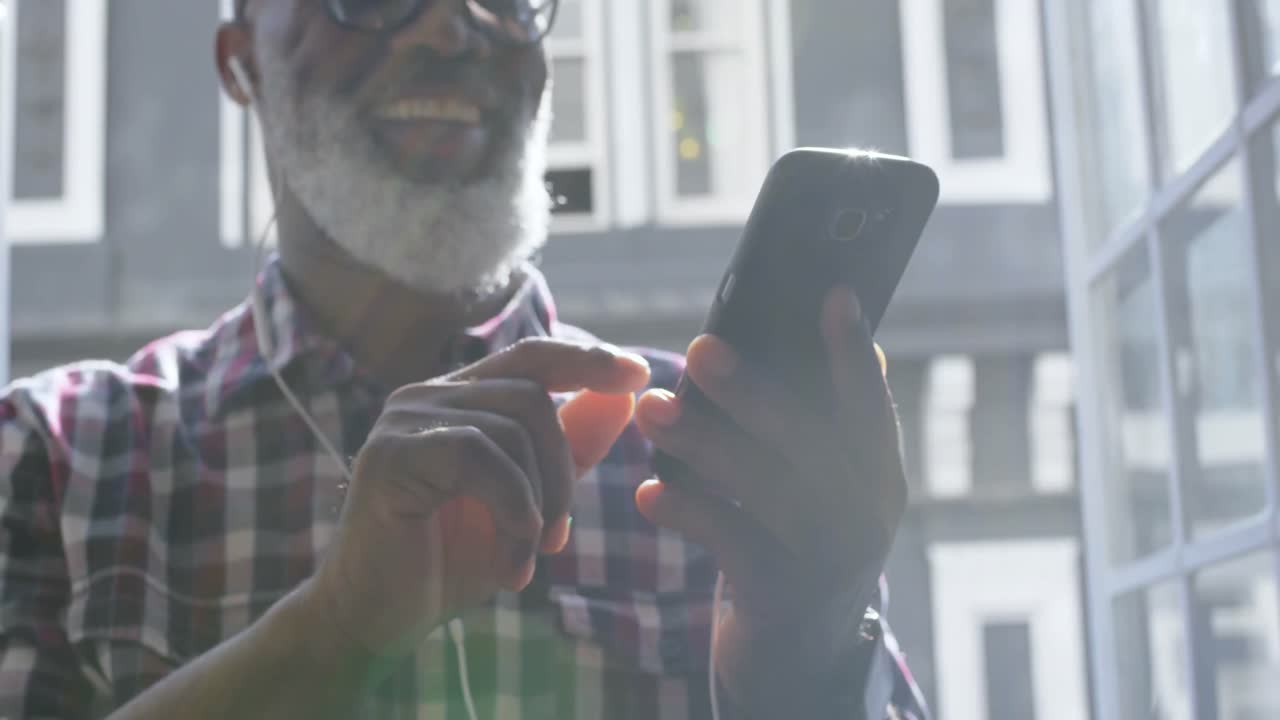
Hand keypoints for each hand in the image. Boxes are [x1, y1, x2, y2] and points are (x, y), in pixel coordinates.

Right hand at [302, 339, 650, 658]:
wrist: (379, 619)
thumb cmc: (449, 562)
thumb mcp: (531, 502)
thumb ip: (572, 449)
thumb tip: (625, 396)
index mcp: (459, 400)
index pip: (531, 358)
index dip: (586, 360)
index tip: (638, 376)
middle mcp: (427, 397)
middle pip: (531, 397)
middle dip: (563, 471)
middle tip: (558, 538)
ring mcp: (403, 421)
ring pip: (510, 428)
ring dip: (537, 505)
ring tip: (527, 557)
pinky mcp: (391, 455)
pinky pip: (478, 456)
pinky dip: (511, 506)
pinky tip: (511, 553)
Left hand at [633, 288, 904, 679]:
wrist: (796, 659)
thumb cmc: (792, 548)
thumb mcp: (814, 494)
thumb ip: (808, 433)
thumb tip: (770, 344)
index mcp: (878, 478)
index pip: (871, 405)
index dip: (852, 351)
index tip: (834, 295)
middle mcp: (866, 517)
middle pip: (810, 440)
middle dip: (752, 390)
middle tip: (698, 349)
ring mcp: (830, 561)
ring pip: (765, 487)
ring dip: (703, 442)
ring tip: (651, 410)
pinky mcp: (785, 599)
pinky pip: (732, 542)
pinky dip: (688, 511)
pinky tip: (650, 492)